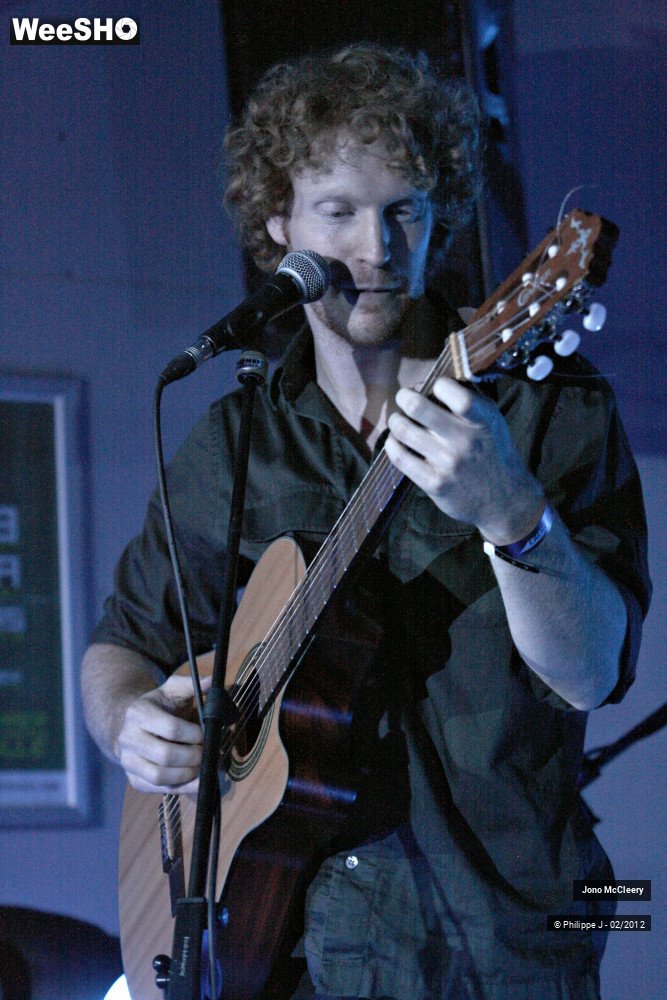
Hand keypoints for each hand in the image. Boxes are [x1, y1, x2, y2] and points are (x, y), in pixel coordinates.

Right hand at [115, 673, 211, 793]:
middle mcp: (128, 738)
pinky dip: (181, 788)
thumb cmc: (159, 706)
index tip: (204, 734)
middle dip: (192, 757)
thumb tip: (211, 682)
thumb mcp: (172, 690)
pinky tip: (196, 780)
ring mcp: (128, 761)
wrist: (133, 726)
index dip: (193, 734)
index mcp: (138, 713)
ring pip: (159, 776)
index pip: (171, 729)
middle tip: (206, 753)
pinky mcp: (134, 779)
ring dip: (187, 775)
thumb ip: (192, 685)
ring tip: (201, 766)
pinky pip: (158, 789)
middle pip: (166, 755)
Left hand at [385, 376, 543, 543]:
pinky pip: (400, 457)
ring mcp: (449, 463)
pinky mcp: (435, 484)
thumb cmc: (492, 451)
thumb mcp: (492, 421)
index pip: (455, 394)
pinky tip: (395, 442)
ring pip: (403, 430)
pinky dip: (392, 445)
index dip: (439, 385)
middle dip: (404, 397)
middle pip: (417, 407)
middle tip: (404, 398)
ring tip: (398, 420)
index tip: (435, 387)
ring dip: (395, 421)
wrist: (505, 499)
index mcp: (483, 420)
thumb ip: (469, 401)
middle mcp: (465, 441)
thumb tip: (428, 384)